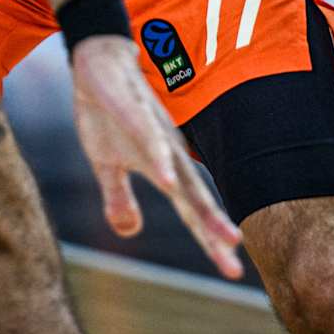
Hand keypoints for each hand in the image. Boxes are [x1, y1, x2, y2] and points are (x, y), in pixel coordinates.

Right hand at [69, 36, 243, 277]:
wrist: (99, 62)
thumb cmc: (107, 114)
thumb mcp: (105, 163)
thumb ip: (119, 197)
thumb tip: (130, 232)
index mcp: (163, 166)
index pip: (191, 211)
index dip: (210, 240)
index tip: (232, 271)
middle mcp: (168, 151)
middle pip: (195, 199)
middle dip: (215, 232)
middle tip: (235, 268)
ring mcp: (152, 130)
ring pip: (181, 173)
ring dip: (199, 204)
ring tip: (220, 234)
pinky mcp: (131, 109)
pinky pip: (148, 138)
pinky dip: (159, 161)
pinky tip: (167, 181)